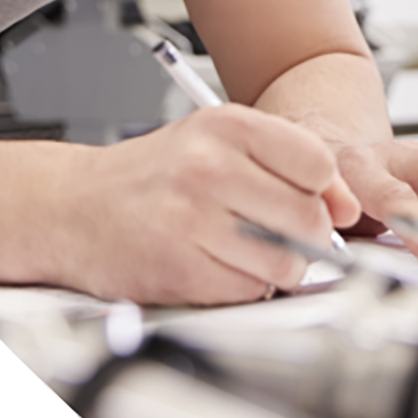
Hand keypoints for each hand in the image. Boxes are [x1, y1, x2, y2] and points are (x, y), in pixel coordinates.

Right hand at [63, 106, 360, 305]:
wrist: (71, 206)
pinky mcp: (179, 268)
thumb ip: (287, 165)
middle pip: (309, 219)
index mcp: (225, 125)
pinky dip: (244, 288)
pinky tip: (217, 266)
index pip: (318, 163)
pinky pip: (248, 292)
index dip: (324, 192)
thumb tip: (347, 205)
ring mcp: (192, 219)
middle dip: (305, 237)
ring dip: (277, 268)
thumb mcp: (218, 144)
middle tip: (277, 234)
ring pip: (286, 262)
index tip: (311, 201)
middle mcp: (209, 166)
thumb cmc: (152, 176)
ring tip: (246, 251)